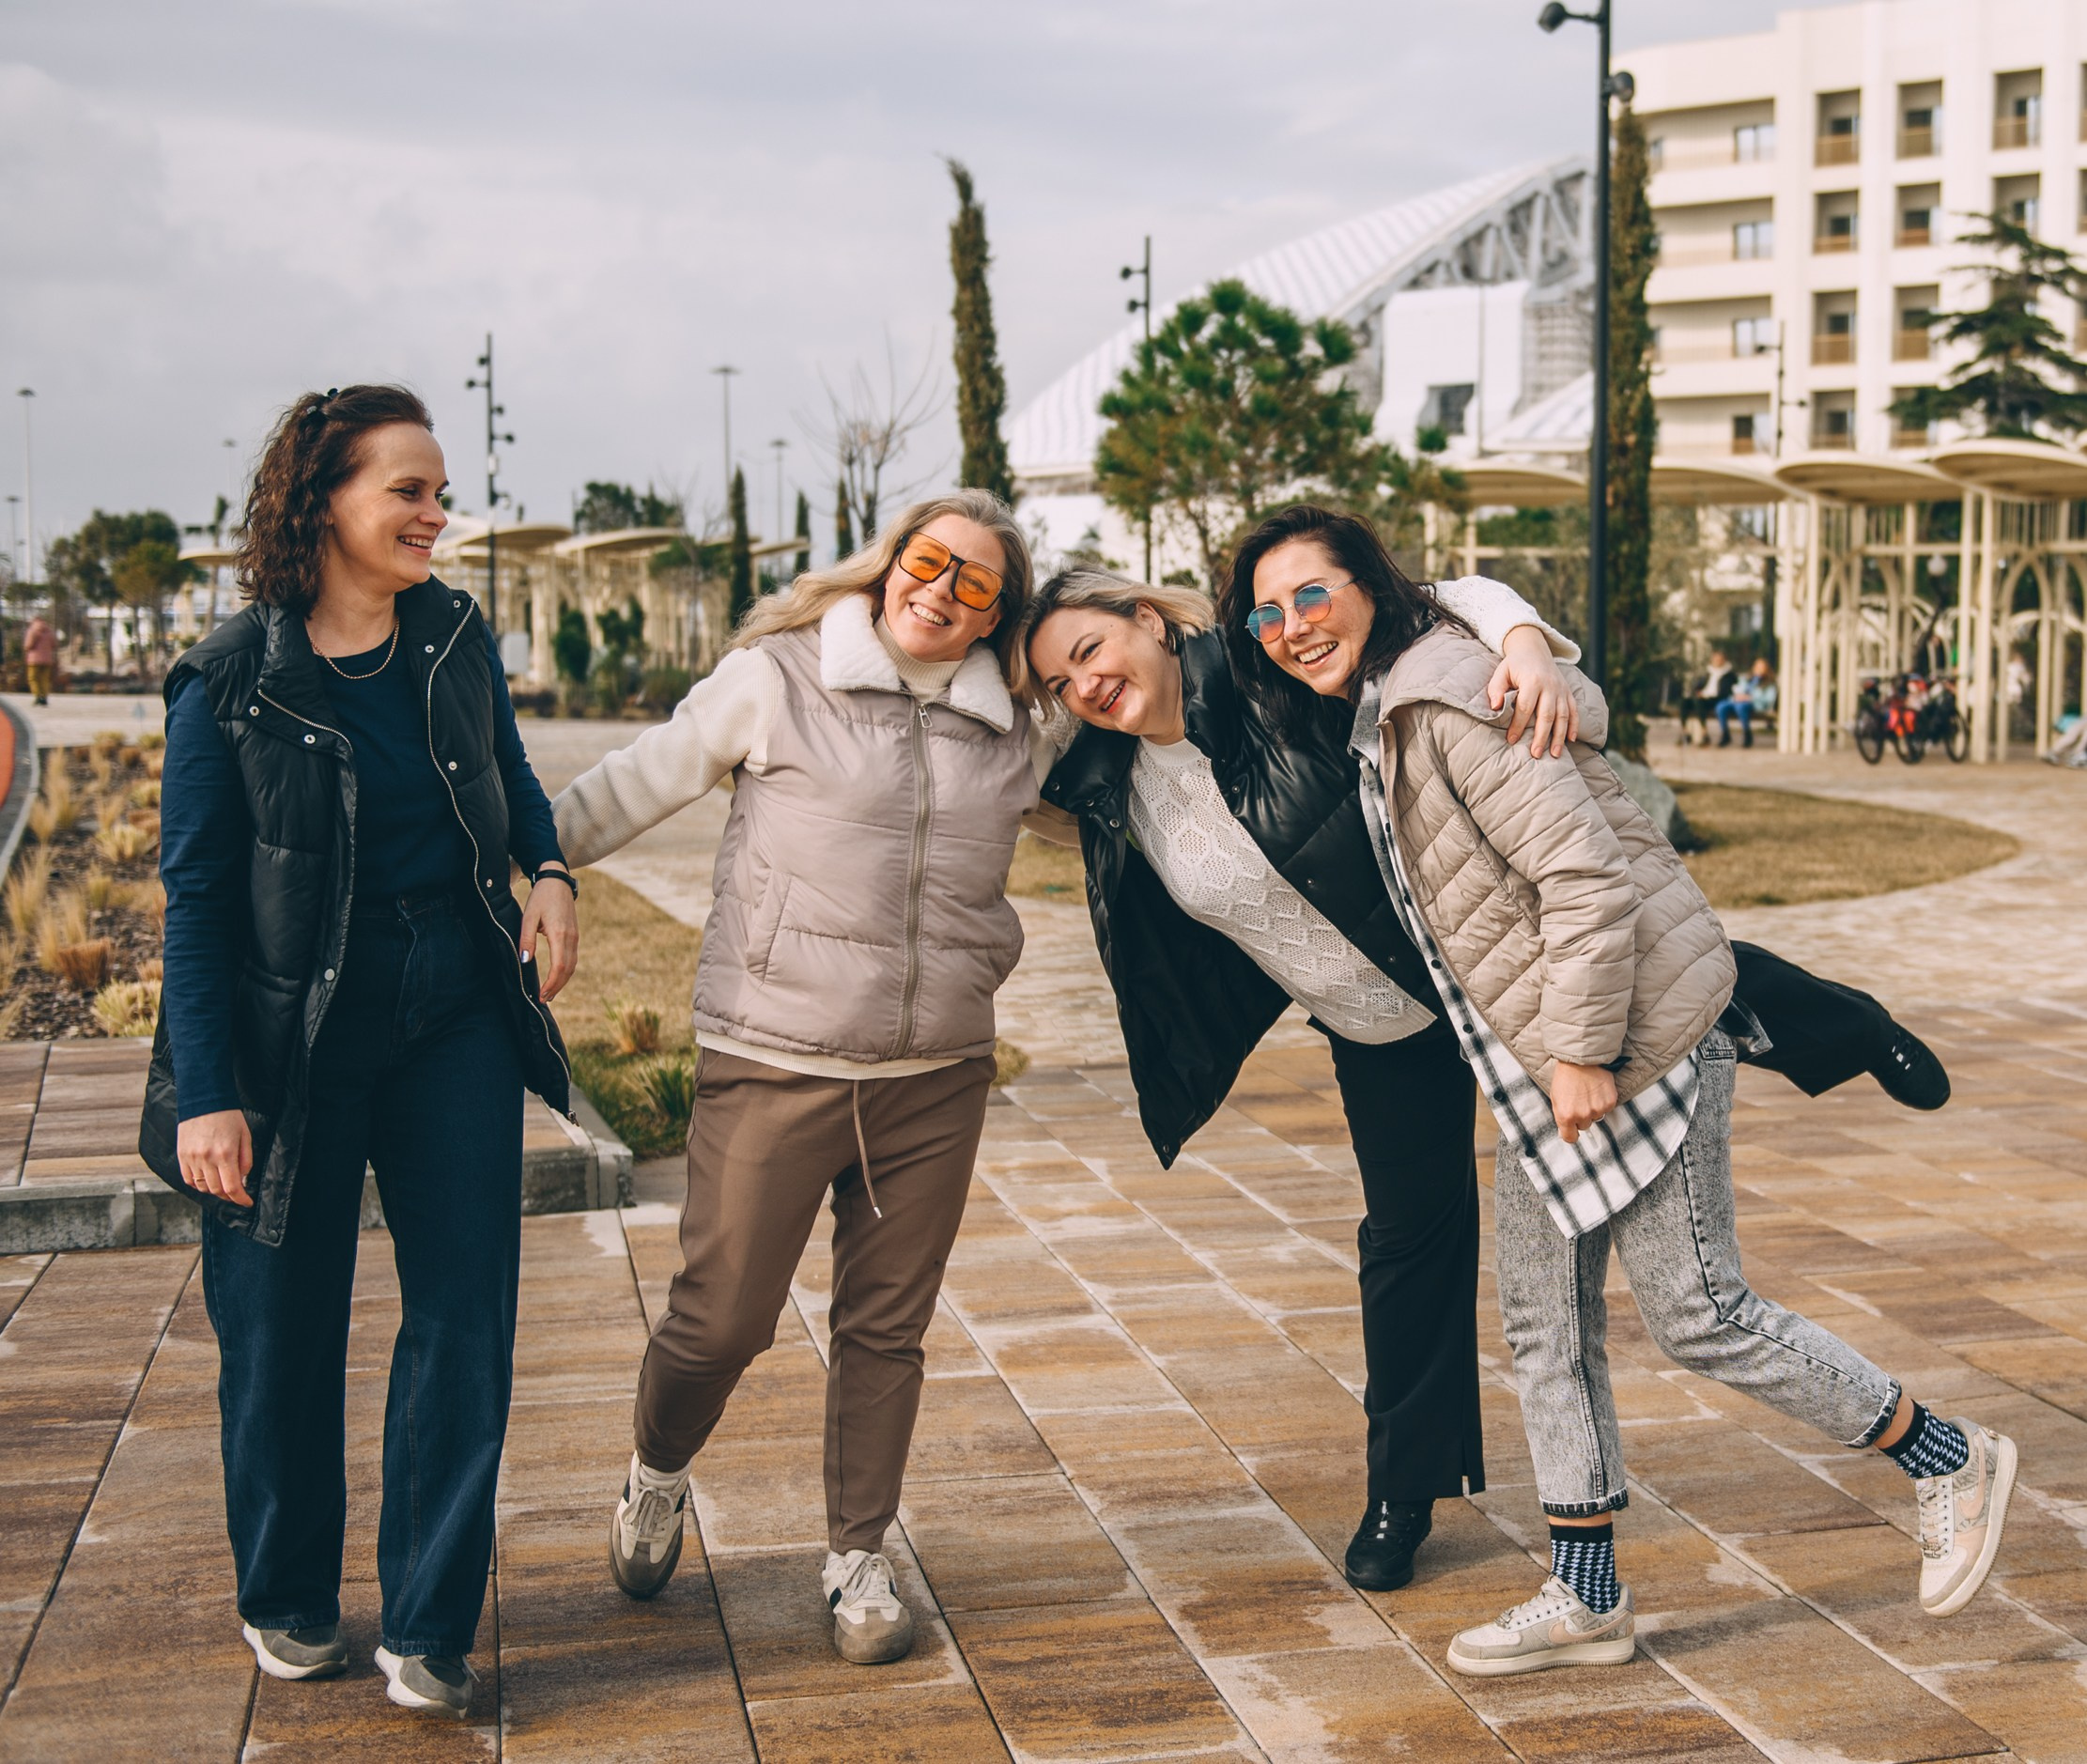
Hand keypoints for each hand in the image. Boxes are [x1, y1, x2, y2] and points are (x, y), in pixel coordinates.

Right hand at [177, 1108, 253, 1206]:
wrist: (204, 1100)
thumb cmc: (229, 1117)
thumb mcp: (245, 1136)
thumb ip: (245, 1161)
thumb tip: (243, 1180)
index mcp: (225, 1154)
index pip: (232, 1188)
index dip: (241, 1199)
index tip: (247, 1202)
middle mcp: (206, 1159)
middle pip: (217, 1191)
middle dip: (229, 1196)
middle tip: (237, 1192)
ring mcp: (191, 1158)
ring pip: (202, 1187)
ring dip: (214, 1190)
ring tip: (223, 1182)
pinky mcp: (181, 1156)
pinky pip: (188, 1179)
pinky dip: (199, 1184)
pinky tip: (207, 1178)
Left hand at [520, 868, 578, 1000]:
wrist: (557, 881)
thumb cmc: (541, 897)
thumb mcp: (528, 916)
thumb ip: (526, 938)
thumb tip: (524, 961)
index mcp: (559, 934)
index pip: (559, 966)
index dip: (551, 983)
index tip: (541, 994)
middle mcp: (571, 938)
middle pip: (567, 970)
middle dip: (556, 987)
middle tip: (544, 999)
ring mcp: (575, 937)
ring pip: (572, 966)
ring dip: (562, 981)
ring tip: (550, 993)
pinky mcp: (575, 935)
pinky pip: (572, 958)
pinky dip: (565, 972)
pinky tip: (557, 977)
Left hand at [1488, 627, 1580, 757]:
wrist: (1534, 650)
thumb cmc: (1515, 665)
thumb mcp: (1501, 672)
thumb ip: (1496, 689)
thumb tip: (1494, 708)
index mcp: (1532, 681)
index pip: (1525, 707)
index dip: (1518, 725)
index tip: (1511, 740)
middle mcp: (1550, 686)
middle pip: (1546, 715)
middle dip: (1542, 737)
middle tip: (1536, 755)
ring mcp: (1561, 690)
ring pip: (1563, 716)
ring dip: (1560, 736)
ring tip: (1555, 754)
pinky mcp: (1568, 692)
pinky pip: (1574, 710)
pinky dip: (1575, 726)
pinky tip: (1571, 740)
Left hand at [1550, 1062, 1617, 1144]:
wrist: (1581, 1058)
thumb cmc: (1566, 1076)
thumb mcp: (1556, 1097)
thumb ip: (1561, 1116)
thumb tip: (1565, 1131)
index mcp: (1565, 1116)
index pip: (1570, 1138)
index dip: (1570, 1134)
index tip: (1571, 1130)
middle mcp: (1582, 1115)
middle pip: (1584, 1126)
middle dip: (1581, 1117)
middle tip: (1579, 1101)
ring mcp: (1597, 1109)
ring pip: (1596, 1117)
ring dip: (1593, 1109)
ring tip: (1588, 1092)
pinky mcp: (1610, 1102)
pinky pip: (1606, 1108)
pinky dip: (1603, 1101)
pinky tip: (1597, 1090)